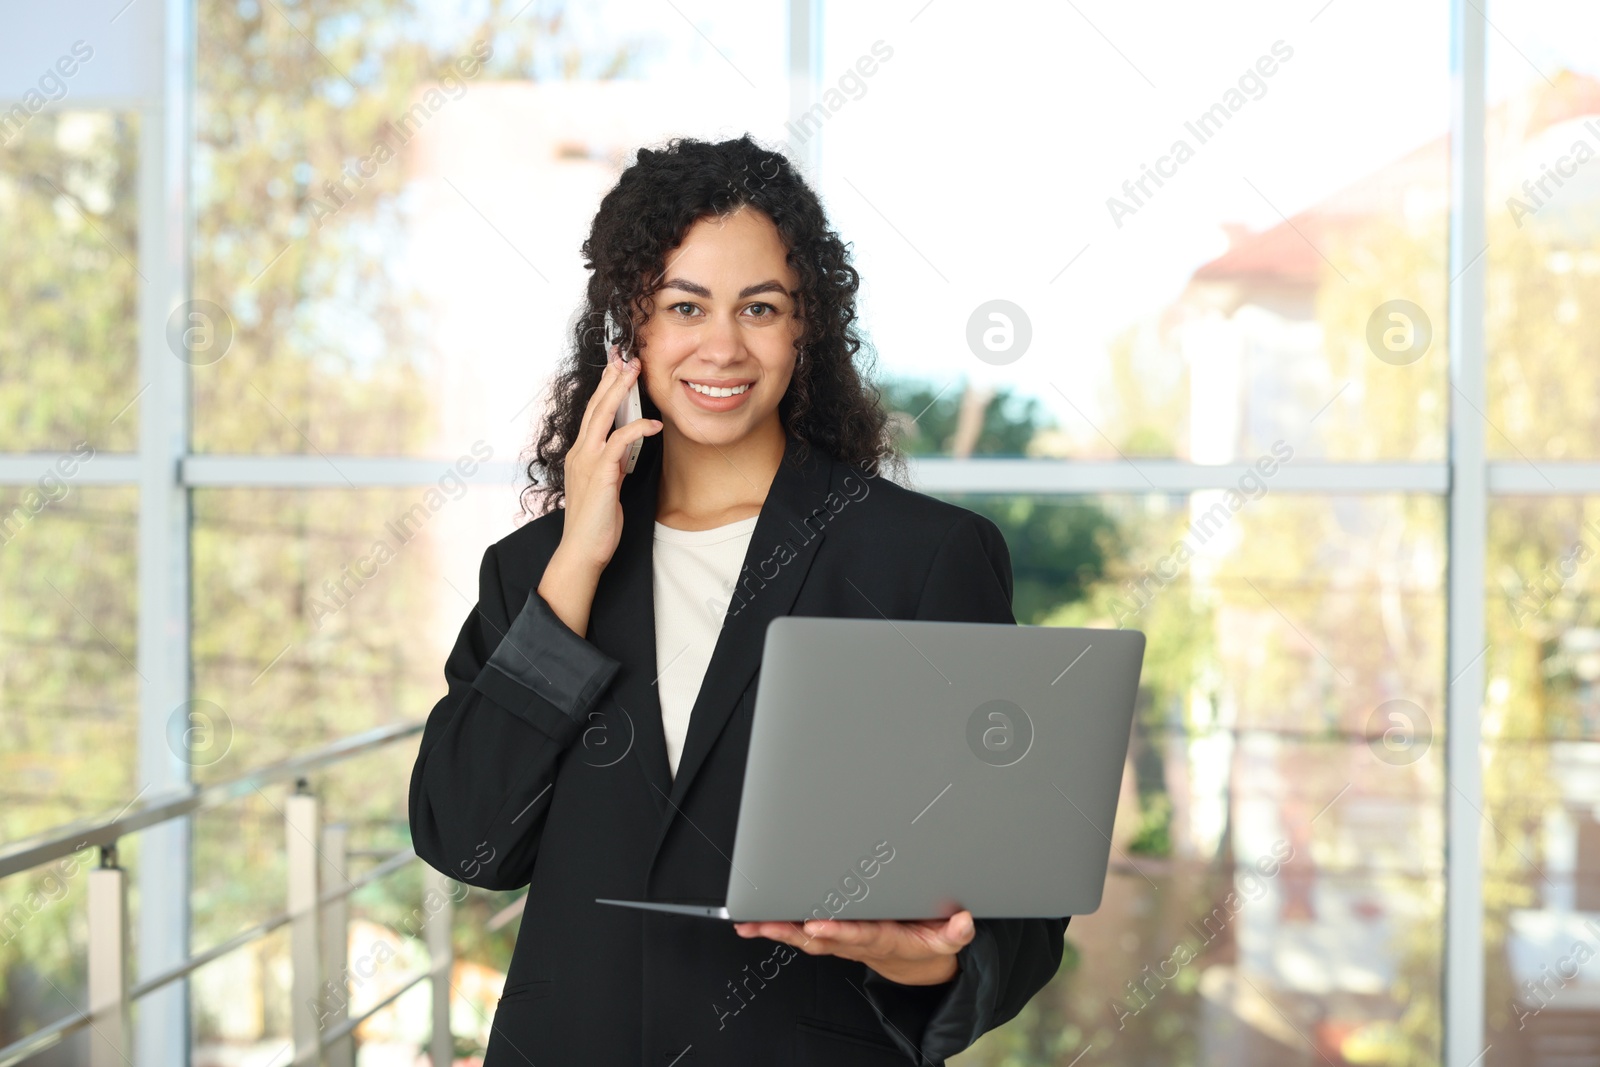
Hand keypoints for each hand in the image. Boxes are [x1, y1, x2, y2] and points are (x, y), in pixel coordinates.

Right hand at [556, 345, 661, 573]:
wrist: (582, 549)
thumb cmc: (596, 522)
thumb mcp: (606, 486)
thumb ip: (612, 465)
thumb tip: (624, 451)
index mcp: (580, 454)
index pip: (592, 413)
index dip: (605, 388)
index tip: (617, 368)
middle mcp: (580, 452)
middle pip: (595, 406)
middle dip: (611, 379)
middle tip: (625, 356)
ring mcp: (588, 461)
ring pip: (602, 416)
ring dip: (620, 391)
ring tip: (634, 372)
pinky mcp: (601, 474)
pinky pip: (620, 442)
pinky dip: (637, 429)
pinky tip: (654, 424)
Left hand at [734, 909, 974, 985]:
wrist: (917, 964)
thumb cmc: (928, 943)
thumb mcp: (948, 941)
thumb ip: (956, 933)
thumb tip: (965, 923)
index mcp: (884, 940)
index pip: (859, 935)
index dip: (838, 931)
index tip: (817, 925)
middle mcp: (857, 942)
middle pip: (820, 938)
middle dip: (792, 931)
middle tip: (766, 923)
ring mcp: (842, 940)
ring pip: (805, 937)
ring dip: (777, 930)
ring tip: (749, 923)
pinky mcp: (833, 935)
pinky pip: (802, 932)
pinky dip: (778, 927)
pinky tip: (753, 922)